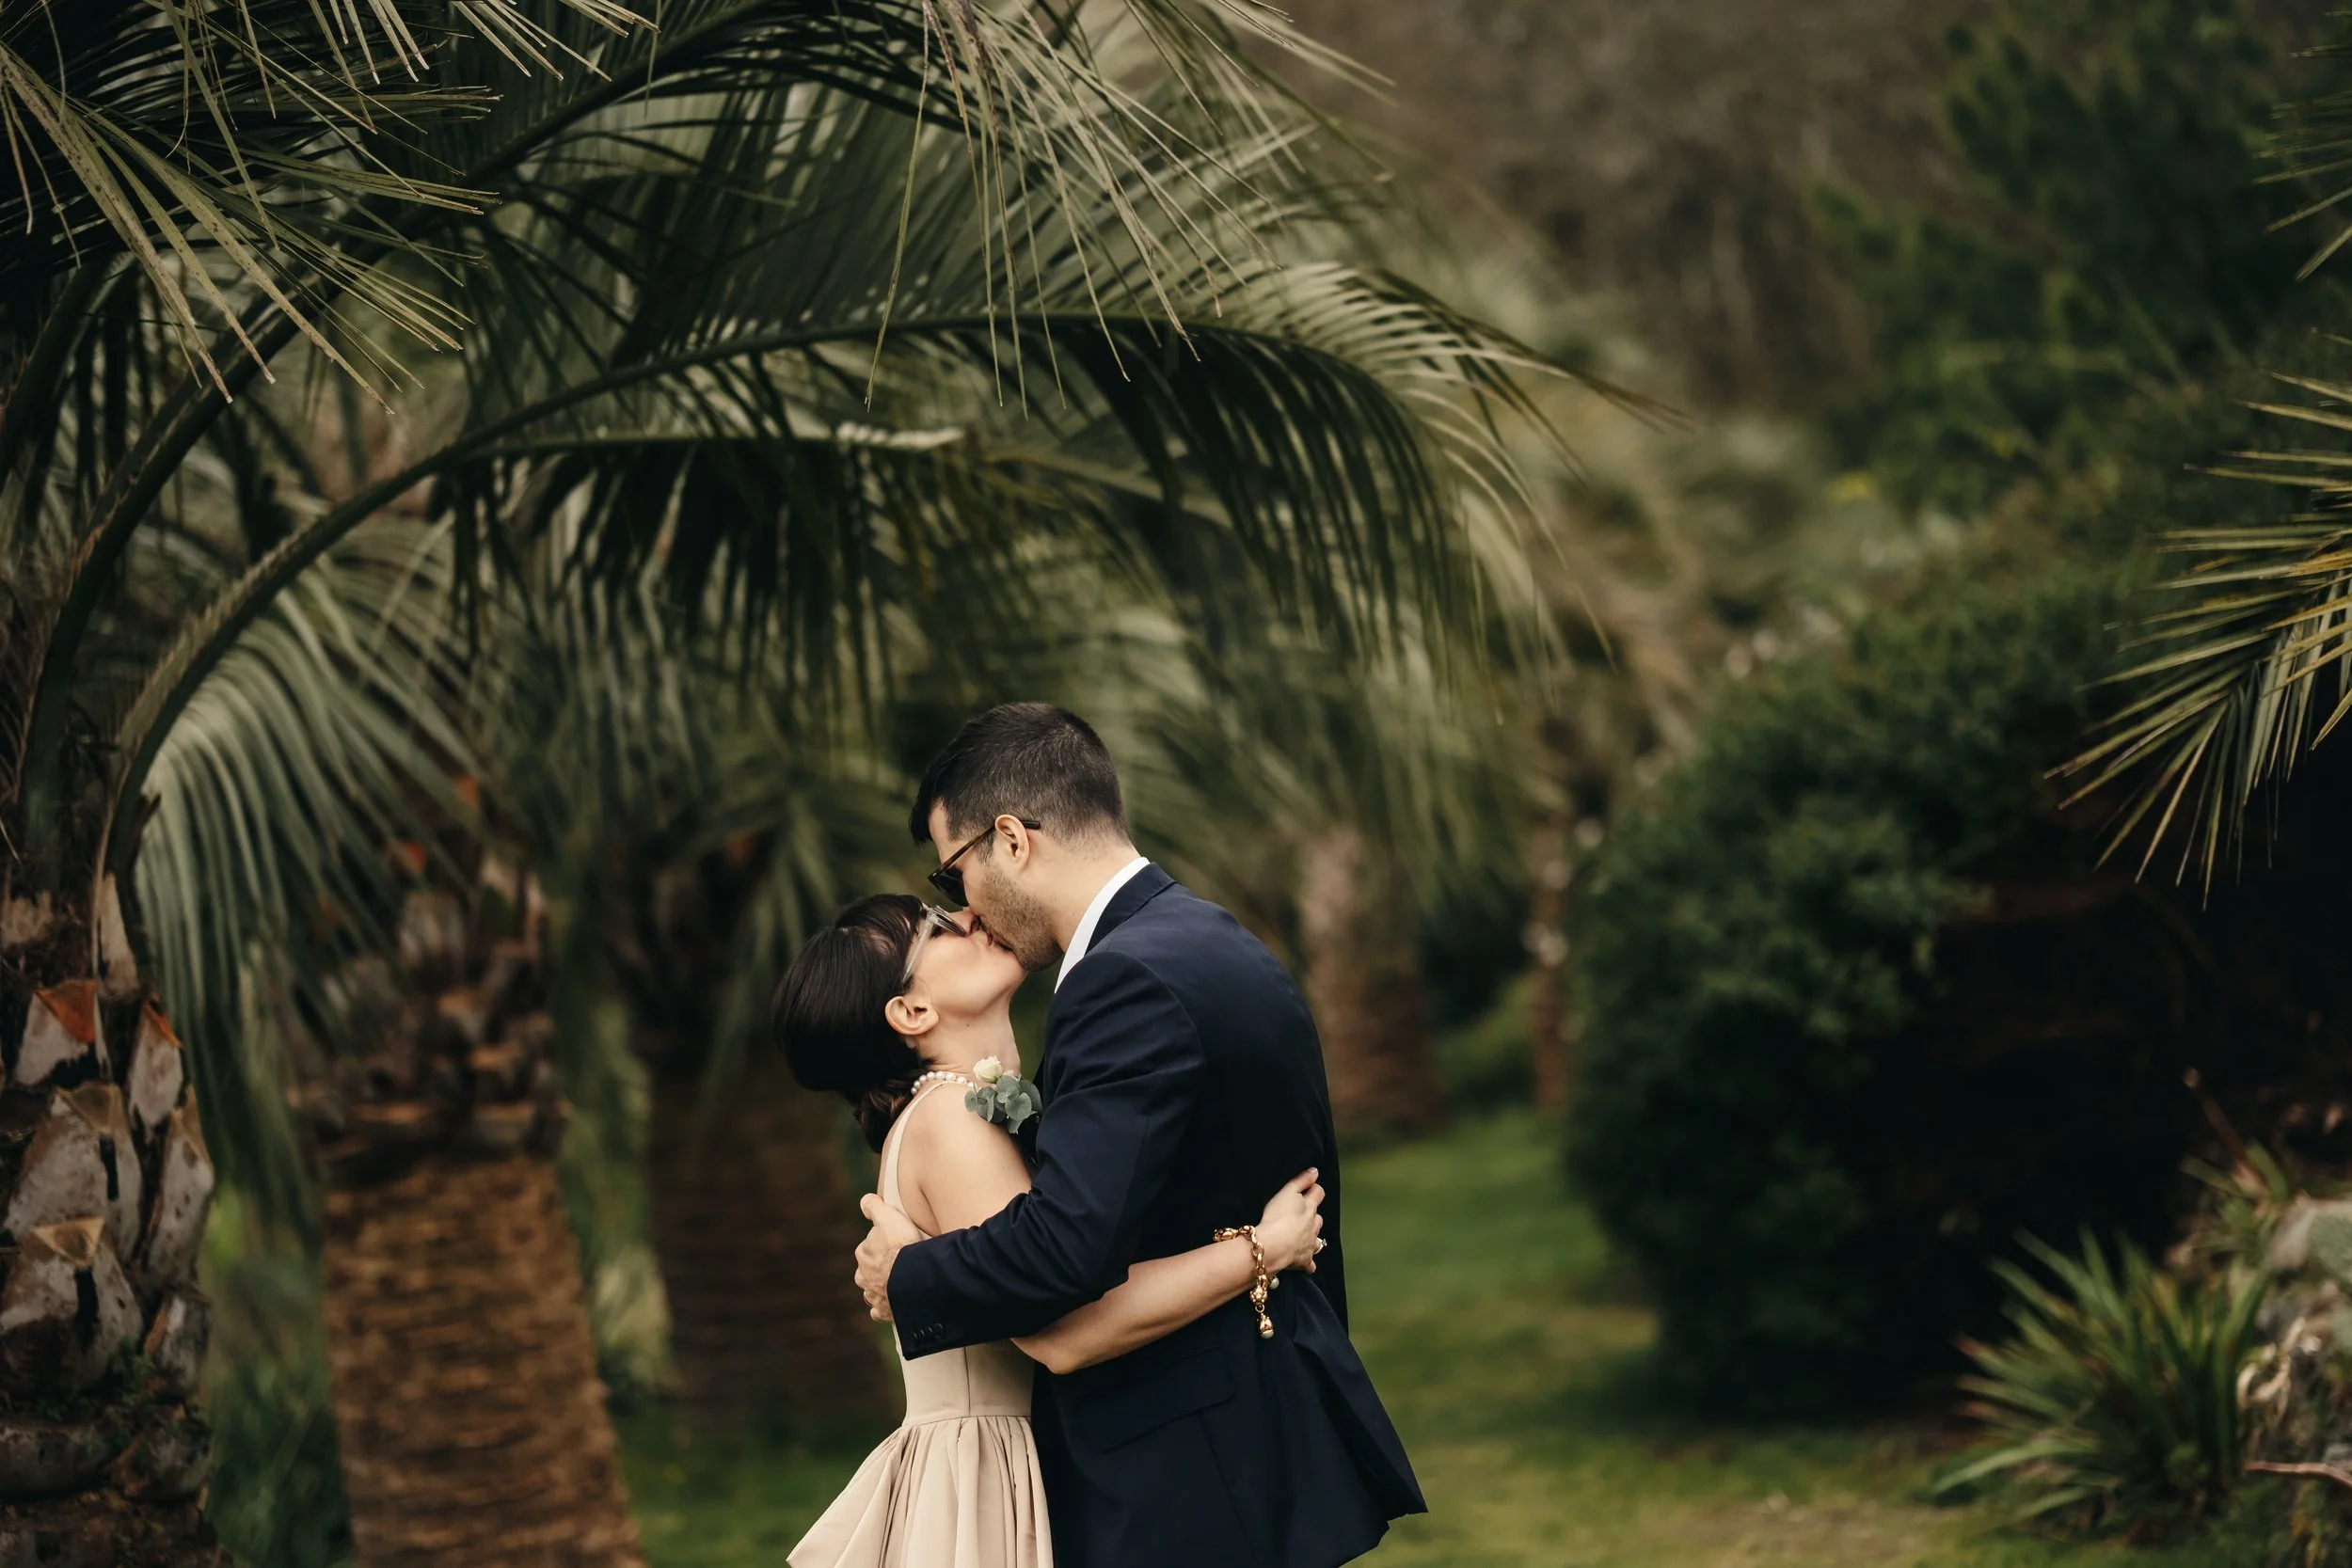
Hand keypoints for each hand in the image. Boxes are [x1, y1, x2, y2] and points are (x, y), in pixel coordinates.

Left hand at [855, 1193, 923, 1321]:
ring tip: (896, 1284)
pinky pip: (880, 1312)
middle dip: (878, 1269)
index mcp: (863, 1254)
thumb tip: (864, 1201)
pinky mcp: (885, 1312)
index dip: (881, 1245)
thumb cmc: (901, 1245)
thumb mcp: (888, 1217)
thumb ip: (874, 1207)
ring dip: (881, 1288)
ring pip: (872, 1292)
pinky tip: (893, 1305)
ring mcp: (874, 1296)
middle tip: (897, 1264)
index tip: (894, 1244)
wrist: (914, 1276)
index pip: (867, 1248)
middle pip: (868, 1272)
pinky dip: (884, 1309)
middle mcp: (864, 1277)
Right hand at [1254, 1168, 1323, 1273]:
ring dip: (1312, 1237)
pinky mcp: (1304, 1260)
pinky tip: (1306, 1264)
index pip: (1318, 1193)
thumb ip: (1301, 1180)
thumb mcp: (1287, 1192)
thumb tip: (1315, 1171)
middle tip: (1301, 1215)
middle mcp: (1313, 1226)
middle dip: (1312, 1216)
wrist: (1272, 1246)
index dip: (1314, 1190)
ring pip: (1316, 1239)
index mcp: (1309, 1208)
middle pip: (1318, 1218)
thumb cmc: (1276, 1217)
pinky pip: (1309, 1263)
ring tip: (1303, 1236)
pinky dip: (1308, 1263)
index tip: (1309, 1189)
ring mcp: (1310, 1244)